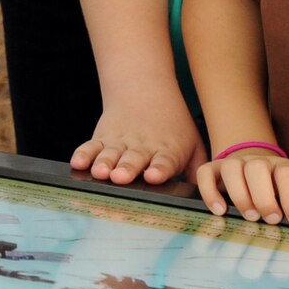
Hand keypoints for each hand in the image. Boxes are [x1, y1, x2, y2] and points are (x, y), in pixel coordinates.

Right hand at [71, 99, 204, 184]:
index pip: (164, 161)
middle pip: (134, 159)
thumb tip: (209, 200)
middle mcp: (142, 148)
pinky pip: (91, 146)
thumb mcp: (193, 143)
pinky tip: (78, 162)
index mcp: (167, 151)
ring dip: (105, 163)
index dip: (159, 169)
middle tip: (121, 177)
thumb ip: (196, 172)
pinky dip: (84, 154)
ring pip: (112, 154)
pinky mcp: (103, 138)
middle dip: (127, 168)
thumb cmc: (173, 124)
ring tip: (101, 172)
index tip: (154, 175)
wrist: (144, 88)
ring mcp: (121, 142)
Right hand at [195, 149, 288, 228]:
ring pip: (231, 170)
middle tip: (272, 220)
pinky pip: (205, 174)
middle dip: (265, 197)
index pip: (287, 174)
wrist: (256, 164)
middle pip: (257, 169)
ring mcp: (234, 164)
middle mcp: (256, 162)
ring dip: (240, 194)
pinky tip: (219, 211)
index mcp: (282, 167)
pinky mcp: (214, 170)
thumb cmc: (282, 183)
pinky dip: (210, 191)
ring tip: (250, 216)